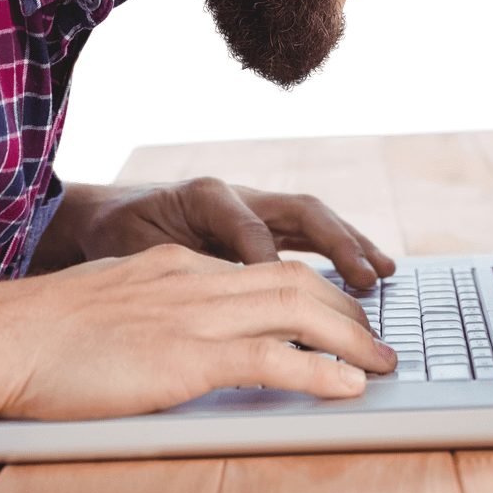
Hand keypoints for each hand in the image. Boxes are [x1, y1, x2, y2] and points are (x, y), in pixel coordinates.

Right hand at [1, 244, 397, 420]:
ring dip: (349, 339)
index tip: (339, 314)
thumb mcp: (112, 302)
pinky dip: (318, 372)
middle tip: (377, 341)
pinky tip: (346, 388)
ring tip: (382, 365)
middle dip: (345, 310)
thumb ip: (155, 309)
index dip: (311, 290)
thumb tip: (180, 335)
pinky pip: (269, 358)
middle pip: (293, 281)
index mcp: (178, 265)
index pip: (264, 267)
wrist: (2, 337)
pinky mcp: (183, 357)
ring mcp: (191, 314)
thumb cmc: (43, 331)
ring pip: (295, 310)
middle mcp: (194, 278)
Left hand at [51, 176, 396, 289]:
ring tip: (384, 273)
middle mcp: (238, 195)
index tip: (287, 291)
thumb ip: (167, 265)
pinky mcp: (262, 223)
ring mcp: (254, 206)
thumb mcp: (132, 249)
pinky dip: (341, 250)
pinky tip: (370, 272)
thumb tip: (200, 297)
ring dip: (350, 244)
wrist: (108, 215)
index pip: (247, 224)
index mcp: (204, 195)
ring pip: (312, 219)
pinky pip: (308, 234)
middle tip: (367, 278)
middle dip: (335, 243)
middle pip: (297, 210)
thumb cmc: (118, 235)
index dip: (269, 256)